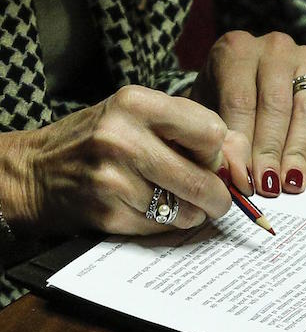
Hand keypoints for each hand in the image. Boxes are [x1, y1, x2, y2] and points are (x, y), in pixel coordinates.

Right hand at [0, 85, 230, 235]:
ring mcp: (113, 178)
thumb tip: (243, 166)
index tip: (207, 158)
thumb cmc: (102, 138)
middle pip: (204, 180)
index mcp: (137, 103)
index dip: (216, 152)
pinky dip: (167, 224)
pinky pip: (162, 228)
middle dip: (217, 196)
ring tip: (177, 201)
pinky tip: (151, 210)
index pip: (213, 133)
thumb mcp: (142, 116)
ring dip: (193, 213)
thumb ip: (195, 129)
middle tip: (215, 198)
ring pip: (187, 210)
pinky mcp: (107, 213)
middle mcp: (123, 137)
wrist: (36, 170)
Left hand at [190, 31, 305, 195]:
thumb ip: (218, 137)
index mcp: (236, 50)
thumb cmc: (224, 96)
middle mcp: (275, 49)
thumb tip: (233, 174)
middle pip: (276, 106)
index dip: (242, 144)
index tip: (242, 178)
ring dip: (299, 152)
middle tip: (268, 185)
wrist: (248, 77)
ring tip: (291, 183)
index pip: (240, 101)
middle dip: (272, 152)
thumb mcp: (208, 110)